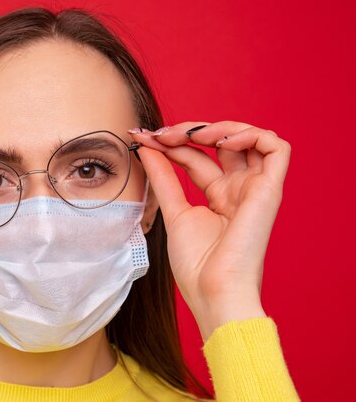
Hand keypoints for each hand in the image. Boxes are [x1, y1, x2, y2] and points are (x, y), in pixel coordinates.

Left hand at [129, 121, 290, 340]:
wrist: (213, 290)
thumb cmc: (196, 264)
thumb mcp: (174, 210)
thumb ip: (163, 176)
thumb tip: (146, 146)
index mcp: (218, 197)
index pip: (196, 157)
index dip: (171, 143)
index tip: (143, 138)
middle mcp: (238, 189)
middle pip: (220, 143)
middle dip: (189, 131)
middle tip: (161, 135)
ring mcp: (254, 189)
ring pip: (250, 138)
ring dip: (219, 128)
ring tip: (191, 136)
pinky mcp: (270, 191)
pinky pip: (276, 148)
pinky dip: (250, 135)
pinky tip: (220, 142)